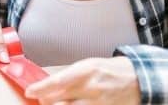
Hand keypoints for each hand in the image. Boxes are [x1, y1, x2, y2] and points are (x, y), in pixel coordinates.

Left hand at [24, 56, 140, 104]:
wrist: (136, 79)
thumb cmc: (110, 70)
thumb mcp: (88, 66)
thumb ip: (69, 76)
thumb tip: (50, 86)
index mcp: (86, 71)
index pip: (58, 81)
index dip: (41, 88)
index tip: (30, 91)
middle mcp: (91, 88)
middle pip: (60, 101)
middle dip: (46, 102)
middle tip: (41, 100)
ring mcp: (98, 103)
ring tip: (55, 104)